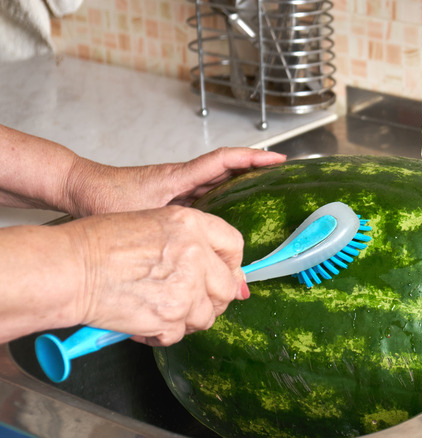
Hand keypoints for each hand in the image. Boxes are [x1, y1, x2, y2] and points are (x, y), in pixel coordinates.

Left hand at [65, 147, 285, 216]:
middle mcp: (183, 177)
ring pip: (219, 179)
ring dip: (243, 181)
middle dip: (257, 167)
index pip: (224, 160)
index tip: (278, 159)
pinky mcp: (173, 196)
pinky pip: (207, 191)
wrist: (81, 189)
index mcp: (180, 176)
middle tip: (283, 176)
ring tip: (268, 192)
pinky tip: (232, 213)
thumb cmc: (105, 199)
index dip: (253, 158)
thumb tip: (198, 261)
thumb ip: (170, 238)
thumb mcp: (140, 218)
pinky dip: (224, 195)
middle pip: (228, 167)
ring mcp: (179, 186)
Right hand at [65, 206, 247, 345]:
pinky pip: (180, 334)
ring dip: (188, 318)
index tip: (226, 275)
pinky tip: (146, 322)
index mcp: (191, 224)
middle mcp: (195, 254)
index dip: (232, 264)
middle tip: (192, 301)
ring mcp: (186, 287)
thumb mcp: (154, 225)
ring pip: (207, 315)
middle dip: (213, 299)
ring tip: (164, 310)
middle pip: (227, 287)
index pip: (234, 245)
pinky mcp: (170, 316)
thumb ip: (191, 244)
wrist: (71, 268)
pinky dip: (163, 334)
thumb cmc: (99, 245)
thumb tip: (226, 277)